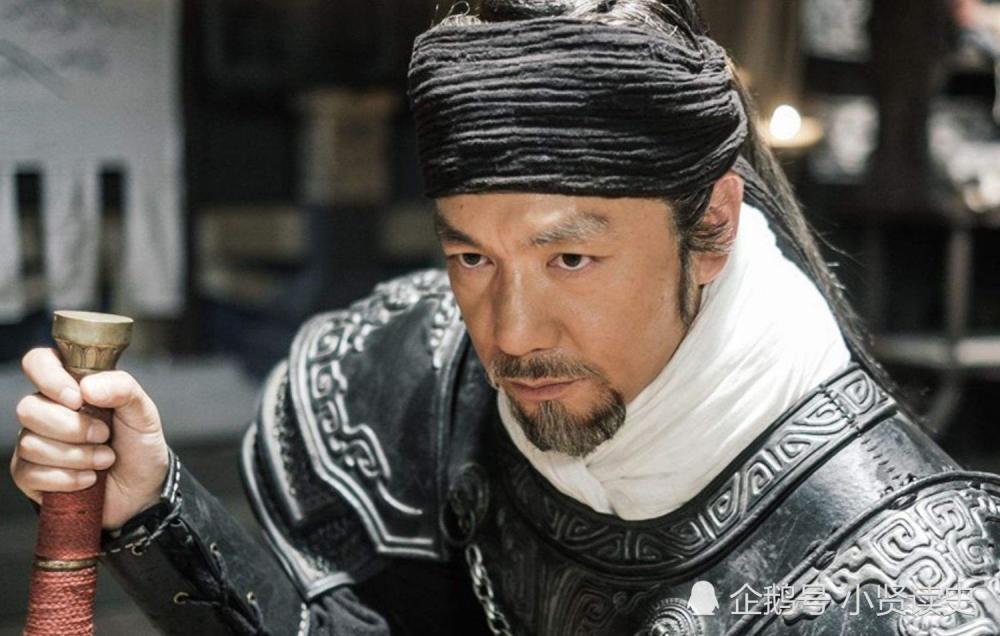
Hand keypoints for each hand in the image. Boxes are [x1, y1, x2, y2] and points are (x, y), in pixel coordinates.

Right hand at [10, 348, 169, 528]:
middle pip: (28, 408)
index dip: (49, 377)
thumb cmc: (138, 446)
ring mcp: (36, 443)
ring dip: (76, 456)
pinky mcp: (31, 475)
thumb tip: (88, 386)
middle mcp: (48, 411)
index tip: (77, 398)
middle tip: (103, 435)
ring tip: (104, 459)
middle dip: (72, 427)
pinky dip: (65, 478)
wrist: (143, 490)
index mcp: (72, 387)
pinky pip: (30, 473)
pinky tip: (89, 479)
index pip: (38, 363)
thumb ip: (123, 389)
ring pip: (30, 443)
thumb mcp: (143, 413)